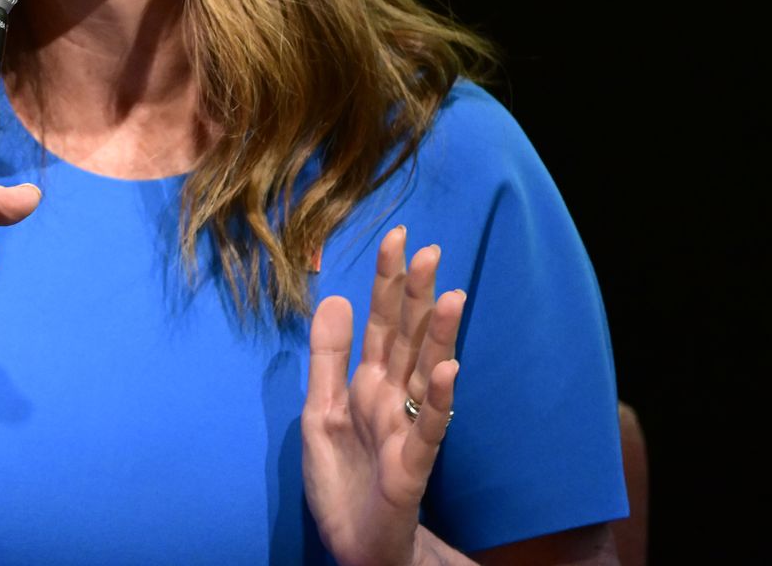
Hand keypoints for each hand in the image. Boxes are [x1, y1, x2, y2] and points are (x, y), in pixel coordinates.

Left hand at [303, 226, 466, 565]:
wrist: (352, 541)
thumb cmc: (341, 477)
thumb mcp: (319, 409)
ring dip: (439, 337)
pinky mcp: (414, 464)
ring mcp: (408, 427)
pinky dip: (439, 399)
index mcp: (368, 382)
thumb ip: (327, 357)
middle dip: (416, 297)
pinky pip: (430, 427)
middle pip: (407, 338)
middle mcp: (394, 397)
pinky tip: (448, 370)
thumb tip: (336, 297)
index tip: (397, 236)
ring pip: (427, 373)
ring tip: (452, 297)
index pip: (380, 322)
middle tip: (429, 251)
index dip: (387, 282)